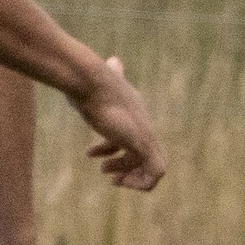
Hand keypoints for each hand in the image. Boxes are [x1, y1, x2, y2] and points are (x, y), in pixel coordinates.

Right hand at [71, 56, 164, 191]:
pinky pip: (155, 172)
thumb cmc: (89, 84)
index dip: (117, 151)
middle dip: (126, 167)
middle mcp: (144, 125)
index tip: (97, 157)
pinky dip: (142, 184)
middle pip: (146, 154)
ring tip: (112, 179)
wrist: (92, 83)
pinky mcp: (142, 143)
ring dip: (132, 178)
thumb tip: (114, 60)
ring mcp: (145, 135)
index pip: (135, 138)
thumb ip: (110, 72)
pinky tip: (120, 182)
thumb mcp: (100, 83)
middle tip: (105, 171)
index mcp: (135, 113)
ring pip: (153, 167)